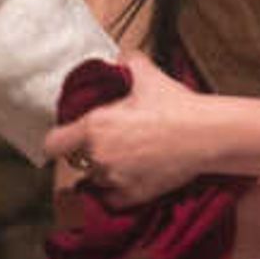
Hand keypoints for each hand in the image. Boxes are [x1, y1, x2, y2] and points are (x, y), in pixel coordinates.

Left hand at [42, 54, 213, 204]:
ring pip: (95, 181)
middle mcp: (99, 156)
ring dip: (104, 172)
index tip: (70, 138)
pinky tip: (130, 179)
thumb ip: (127, 62)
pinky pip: (112, 200)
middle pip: (78, 161)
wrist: (206, 135)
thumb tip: (121, 58)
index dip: (61, 140)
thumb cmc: (175, 105)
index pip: (53, 144)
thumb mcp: (148, 75)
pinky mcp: (132, 196)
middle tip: (110, 143)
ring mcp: (115, 179)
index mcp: (94, 126)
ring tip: (126, 160)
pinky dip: (117, 193)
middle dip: (89, 153)